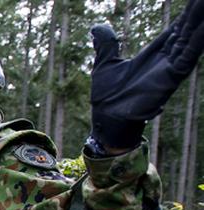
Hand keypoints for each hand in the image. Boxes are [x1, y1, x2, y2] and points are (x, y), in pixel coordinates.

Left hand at [90, 2, 203, 148]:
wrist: (106, 117)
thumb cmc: (106, 96)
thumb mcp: (105, 63)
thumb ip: (106, 44)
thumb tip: (97, 27)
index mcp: (154, 54)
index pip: (175, 29)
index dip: (186, 16)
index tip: (195, 1)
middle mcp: (166, 59)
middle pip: (187, 31)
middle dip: (197, 14)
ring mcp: (171, 68)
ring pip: (191, 40)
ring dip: (200, 23)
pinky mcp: (171, 77)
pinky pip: (188, 56)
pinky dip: (197, 41)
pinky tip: (203, 27)